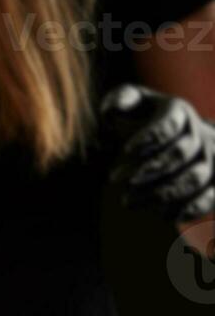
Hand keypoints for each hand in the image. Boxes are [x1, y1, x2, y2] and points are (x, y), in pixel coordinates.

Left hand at [104, 84, 214, 222]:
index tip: (126, 151)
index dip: (150, 137)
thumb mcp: (134, 104)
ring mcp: (212, 158)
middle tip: (121, 182)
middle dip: (151, 169)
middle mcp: (200, 133)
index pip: (169, 123)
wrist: (179, 136)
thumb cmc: (146, 119)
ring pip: (195, 177)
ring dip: (162, 193)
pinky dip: (190, 209)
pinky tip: (164, 216)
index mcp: (178, 112)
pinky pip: (211, 197)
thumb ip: (121, 99)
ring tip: (128, 202)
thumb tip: (111, 109)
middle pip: (182, 152)